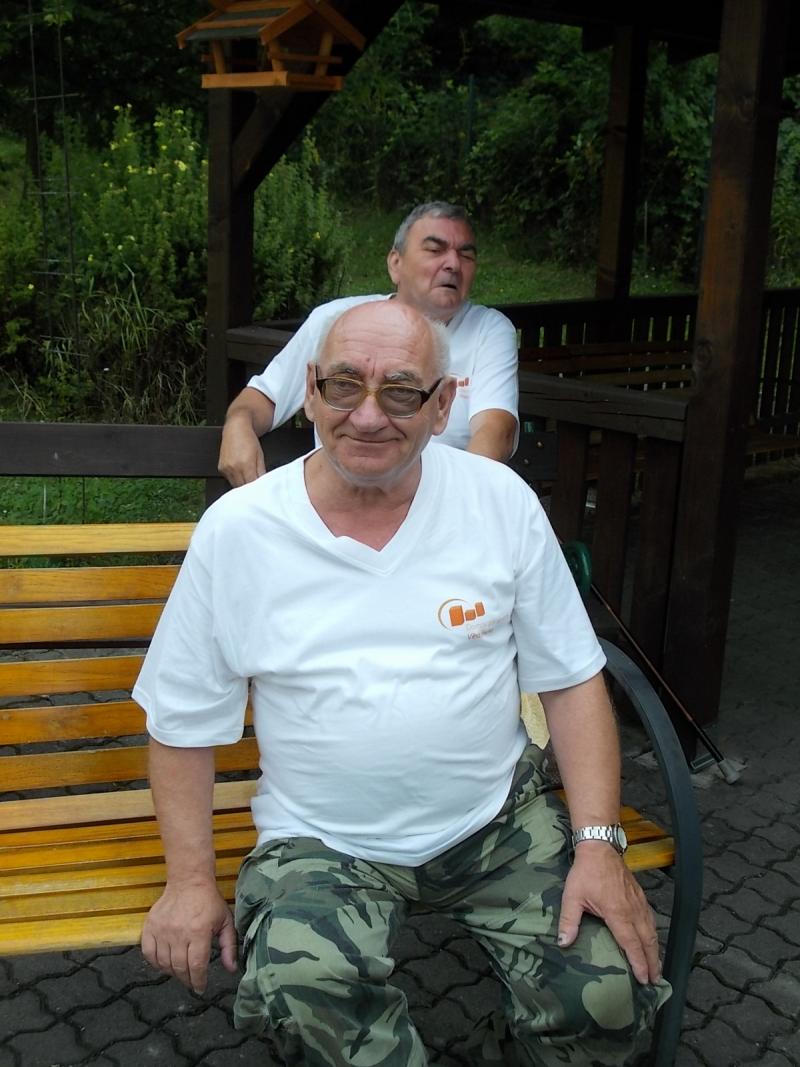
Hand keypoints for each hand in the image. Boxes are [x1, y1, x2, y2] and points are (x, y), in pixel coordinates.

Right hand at [141, 879, 237, 993]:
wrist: (188, 881)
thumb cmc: (209, 901)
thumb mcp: (225, 921)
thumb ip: (228, 946)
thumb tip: (231, 969)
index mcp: (199, 932)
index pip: (196, 966)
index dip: (198, 981)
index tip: (200, 988)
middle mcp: (179, 933)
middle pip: (179, 968)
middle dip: (186, 979)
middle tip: (191, 981)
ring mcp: (162, 930)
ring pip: (163, 963)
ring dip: (172, 973)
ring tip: (180, 972)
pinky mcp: (150, 927)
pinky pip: (148, 953)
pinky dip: (155, 963)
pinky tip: (164, 963)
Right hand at [218, 418, 265, 486]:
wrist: (236, 428)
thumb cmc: (249, 440)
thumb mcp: (260, 455)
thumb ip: (261, 471)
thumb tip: (263, 483)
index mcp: (246, 465)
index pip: (252, 485)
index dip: (257, 489)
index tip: (261, 489)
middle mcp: (234, 468)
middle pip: (243, 487)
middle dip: (250, 488)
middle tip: (255, 485)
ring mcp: (226, 468)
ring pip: (235, 485)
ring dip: (242, 485)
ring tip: (248, 477)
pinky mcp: (221, 468)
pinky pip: (229, 479)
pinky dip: (235, 479)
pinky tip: (240, 472)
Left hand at [557, 842, 660, 984]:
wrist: (599, 847)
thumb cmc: (586, 872)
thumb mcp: (573, 896)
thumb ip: (569, 920)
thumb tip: (563, 943)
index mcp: (617, 913)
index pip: (631, 944)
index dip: (638, 963)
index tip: (644, 980)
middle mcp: (633, 910)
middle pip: (647, 941)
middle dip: (652, 962)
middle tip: (655, 981)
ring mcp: (639, 902)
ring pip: (651, 931)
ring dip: (655, 950)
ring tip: (656, 967)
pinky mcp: (640, 896)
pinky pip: (651, 920)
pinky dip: (653, 934)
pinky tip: (651, 940)